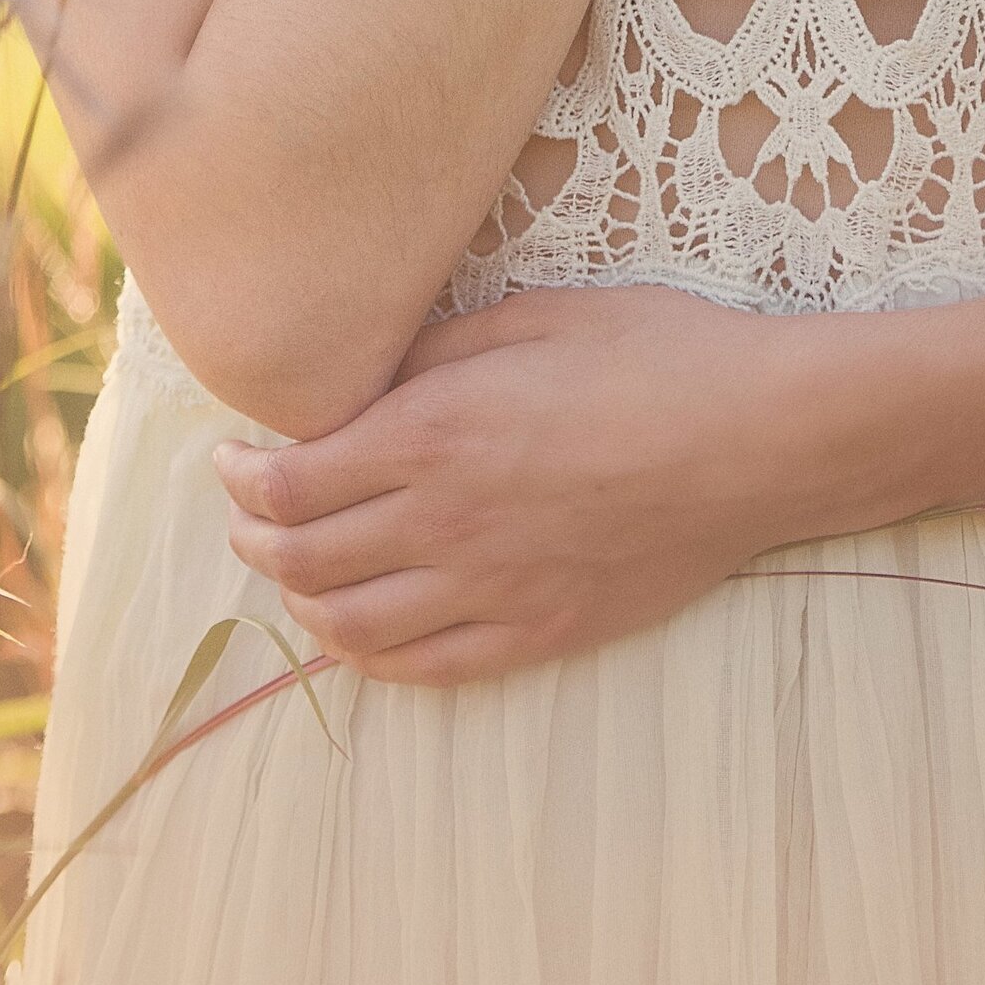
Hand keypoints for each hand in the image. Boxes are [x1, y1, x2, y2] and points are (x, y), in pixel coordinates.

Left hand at [211, 284, 923, 687]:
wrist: (756, 437)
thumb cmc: (652, 354)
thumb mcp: (530, 318)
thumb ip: (433, 354)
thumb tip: (364, 378)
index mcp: (436, 431)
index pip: (293, 481)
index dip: (241, 478)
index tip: (227, 458)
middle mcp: (447, 520)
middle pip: (305, 558)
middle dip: (253, 540)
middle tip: (243, 514)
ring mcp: (494, 587)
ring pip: (352, 626)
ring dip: (299, 604)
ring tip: (286, 575)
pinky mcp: (540, 631)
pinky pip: (428, 667)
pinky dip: (371, 658)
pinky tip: (357, 634)